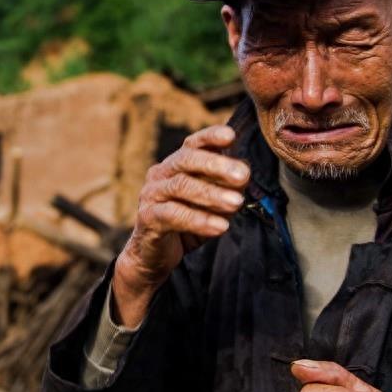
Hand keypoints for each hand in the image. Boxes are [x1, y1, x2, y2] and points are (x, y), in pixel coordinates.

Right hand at [112, 124, 248, 325]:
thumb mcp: (211, 205)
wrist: (154, 255)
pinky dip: (198, 220)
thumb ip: (226, 189)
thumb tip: (244, 174)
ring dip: (211, 194)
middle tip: (242, 175)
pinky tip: (220, 227)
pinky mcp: (147, 218)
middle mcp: (160, 174)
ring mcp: (151, 194)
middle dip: (215, 165)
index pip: (192, 144)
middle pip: (185, 160)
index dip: (210, 137)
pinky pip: (172, 215)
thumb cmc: (185, 223)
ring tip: (236, 203)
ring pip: (180, 186)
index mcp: (176, 165)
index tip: (231, 136)